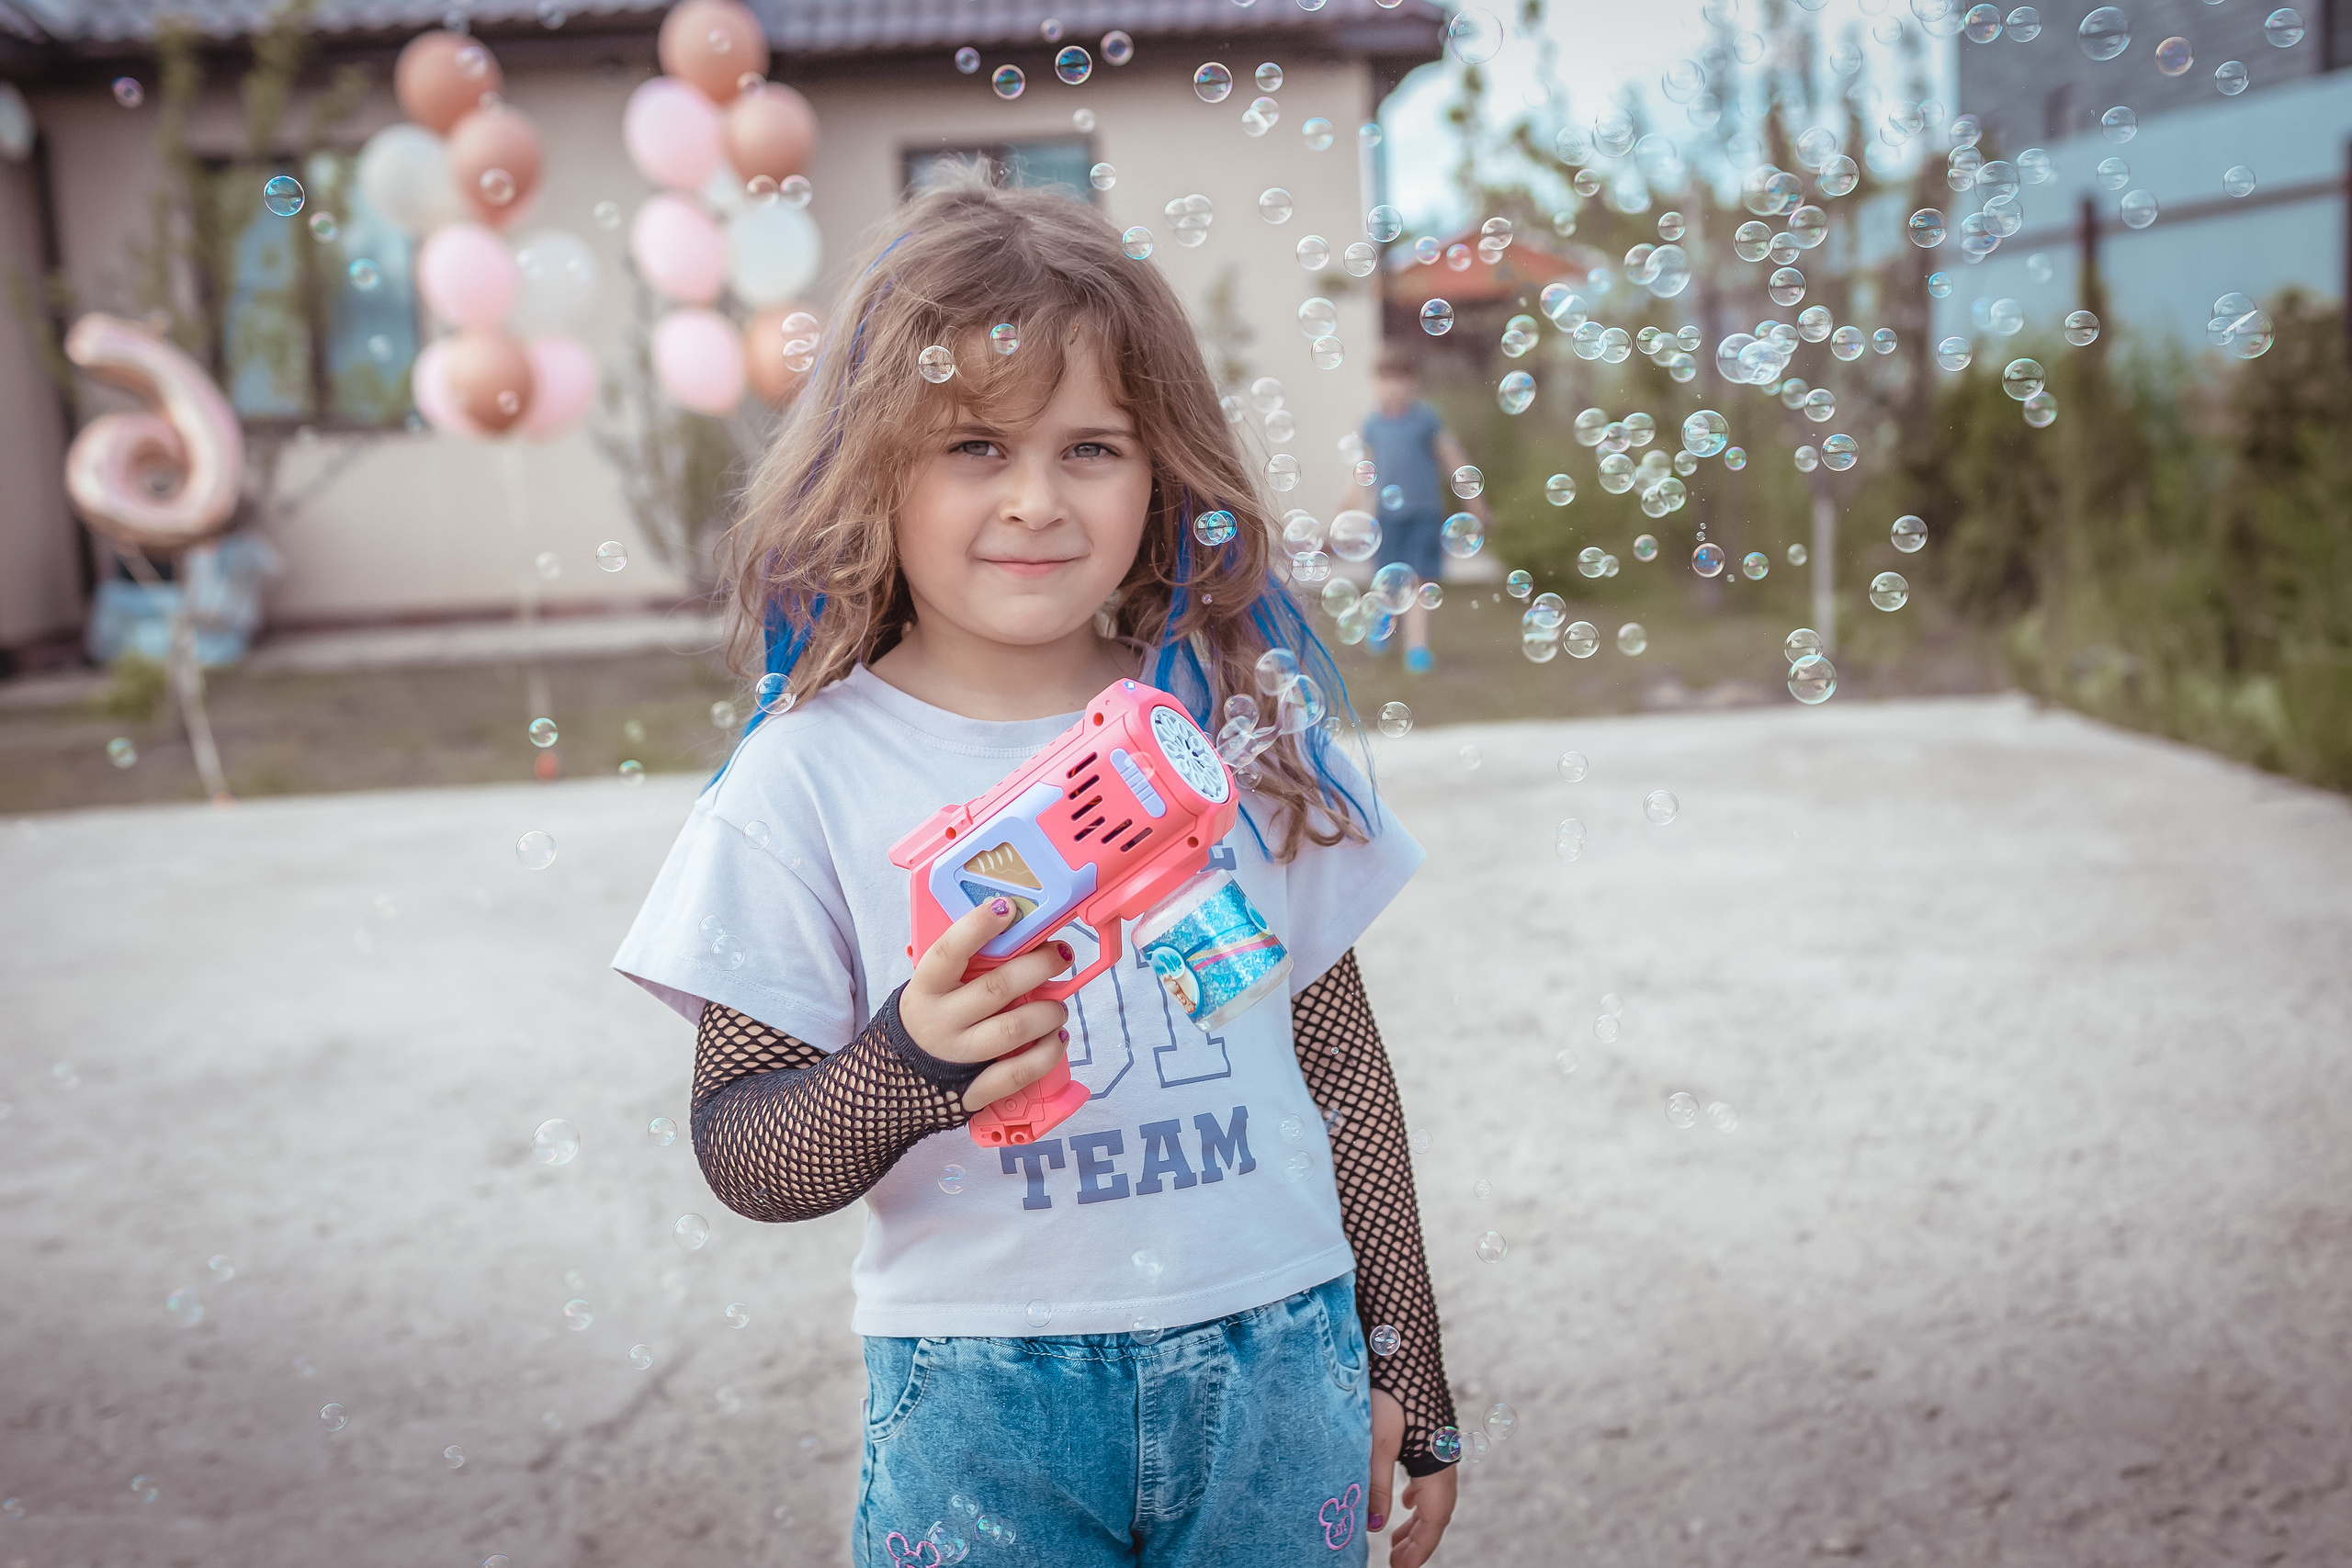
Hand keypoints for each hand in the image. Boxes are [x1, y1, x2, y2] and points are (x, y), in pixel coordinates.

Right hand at [897, 897, 1072, 1115]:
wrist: (893, 1081)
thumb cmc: (930, 1018)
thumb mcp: (933, 988)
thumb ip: (965, 964)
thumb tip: (1014, 926)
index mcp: (926, 988)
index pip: (948, 951)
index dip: (977, 927)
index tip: (1007, 907)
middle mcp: (939, 1021)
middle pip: (996, 988)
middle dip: (1038, 967)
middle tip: (1061, 956)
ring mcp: (956, 1056)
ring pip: (1012, 1030)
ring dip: (1047, 1013)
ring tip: (1058, 1007)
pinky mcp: (973, 1089)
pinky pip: (1017, 1074)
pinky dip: (1046, 1055)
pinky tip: (1058, 1039)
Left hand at [1370, 1388, 1456, 1566]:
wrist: (1402, 1338)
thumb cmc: (1387, 1388)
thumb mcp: (1376, 1440)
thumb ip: (1374, 1485)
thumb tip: (1373, 1528)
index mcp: (1436, 1462)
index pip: (1435, 1519)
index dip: (1420, 1548)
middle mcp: (1444, 1454)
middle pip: (1438, 1509)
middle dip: (1419, 1538)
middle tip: (1398, 1561)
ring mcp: (1438, 1440)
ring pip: (1434, 1491)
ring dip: (1418, 1518)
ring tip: (1397, 1537)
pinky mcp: (1427, 1427)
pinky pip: (1429, 1473)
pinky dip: (1418, 1494)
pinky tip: (1404, 1498)